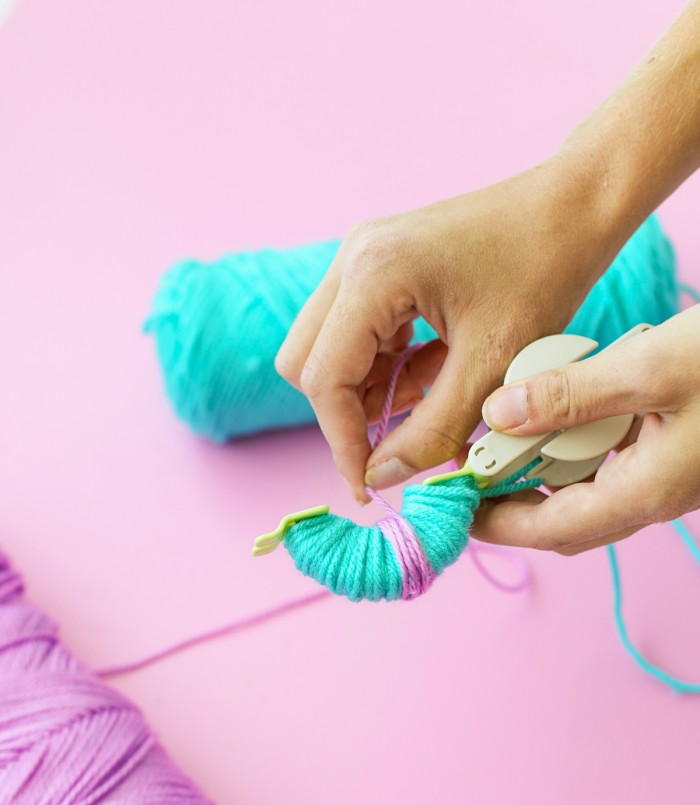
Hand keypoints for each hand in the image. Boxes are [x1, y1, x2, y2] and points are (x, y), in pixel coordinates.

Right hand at [275, 161, 618, 500]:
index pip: (323, 378)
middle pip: (306, 362)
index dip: (342, 441)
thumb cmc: (542, 272)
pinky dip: (383, 366)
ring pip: (327, 349)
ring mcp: (361, 257)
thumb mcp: (491, 367)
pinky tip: (431, 373)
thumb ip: (432, 430)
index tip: (369, 485)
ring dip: (366, 390)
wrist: (573, 208)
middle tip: (393, 445)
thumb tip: (382, 476)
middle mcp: (353, 259)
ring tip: (425, 405)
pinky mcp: (379, 264)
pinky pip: (355, 332)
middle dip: (345, 413)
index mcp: (373, 275)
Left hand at [473, 306, 699, 553]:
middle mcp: (655, 497)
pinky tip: (567, 409)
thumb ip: (571, 395)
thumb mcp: (649, 367)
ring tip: (510, 433)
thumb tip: (498, 414)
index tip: (455, 504)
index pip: (550, 530)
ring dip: (547, 471)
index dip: (495, 524)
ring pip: (590, 492)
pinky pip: (615, 465)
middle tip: (474, 464)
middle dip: (514, 502)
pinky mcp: (676, 452)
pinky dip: (580, 446)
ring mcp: (667, 478)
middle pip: (566, 520)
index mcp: (644, 493)